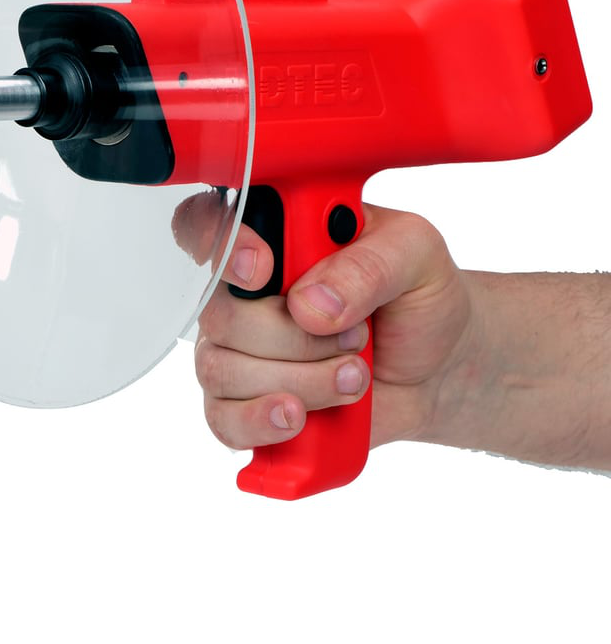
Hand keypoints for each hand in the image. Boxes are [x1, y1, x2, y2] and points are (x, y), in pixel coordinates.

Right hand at [180, 200, 474, 450]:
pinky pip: (223, 420)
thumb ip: (367, 266)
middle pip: (219, 315)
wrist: (441, 366)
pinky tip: (299, 419)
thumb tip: (310, 304)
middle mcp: (243, 291)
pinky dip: (261, 423)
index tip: (263, 269)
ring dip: (300, 382)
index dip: (219, 244)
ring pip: (222, 370)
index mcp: (273, 234)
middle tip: (356, 335)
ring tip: (356, 377)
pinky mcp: (248, 404)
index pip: (206, 222)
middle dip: (293, 338)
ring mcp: (239, 350)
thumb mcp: (415, 254)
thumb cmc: (419, 296)